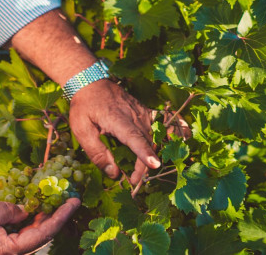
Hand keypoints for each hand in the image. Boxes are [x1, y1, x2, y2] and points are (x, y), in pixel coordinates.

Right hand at [0, 198, 79, 254]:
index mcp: (11, 252)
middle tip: (66, 196)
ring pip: (28, 235)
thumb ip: (12, 210)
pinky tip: (28, 207)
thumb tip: (27, 210)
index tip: (74, 201)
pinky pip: (16, 236)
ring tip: (50, 198)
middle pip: (40, 235)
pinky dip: (24, 222)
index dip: (62, 215)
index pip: (45, 232)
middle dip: (53, 215)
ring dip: (39, 217)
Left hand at [68, 79, 191, 186]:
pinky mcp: (147, 113)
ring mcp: (143, 114)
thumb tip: (114, 173)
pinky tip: (184, 139)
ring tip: (147, 171)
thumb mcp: (81, 130)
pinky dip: (173, 132)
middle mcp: (135, 116)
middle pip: (147, 144)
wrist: (91, 83)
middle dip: (143, 166)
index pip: (134, 138)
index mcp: (118, 120)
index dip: (144, 152)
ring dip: (154, 155)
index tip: (154, 165)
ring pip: (156, 138)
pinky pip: (163, 124)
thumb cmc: (84, 107)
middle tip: (134, 182)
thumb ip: (96, 152)